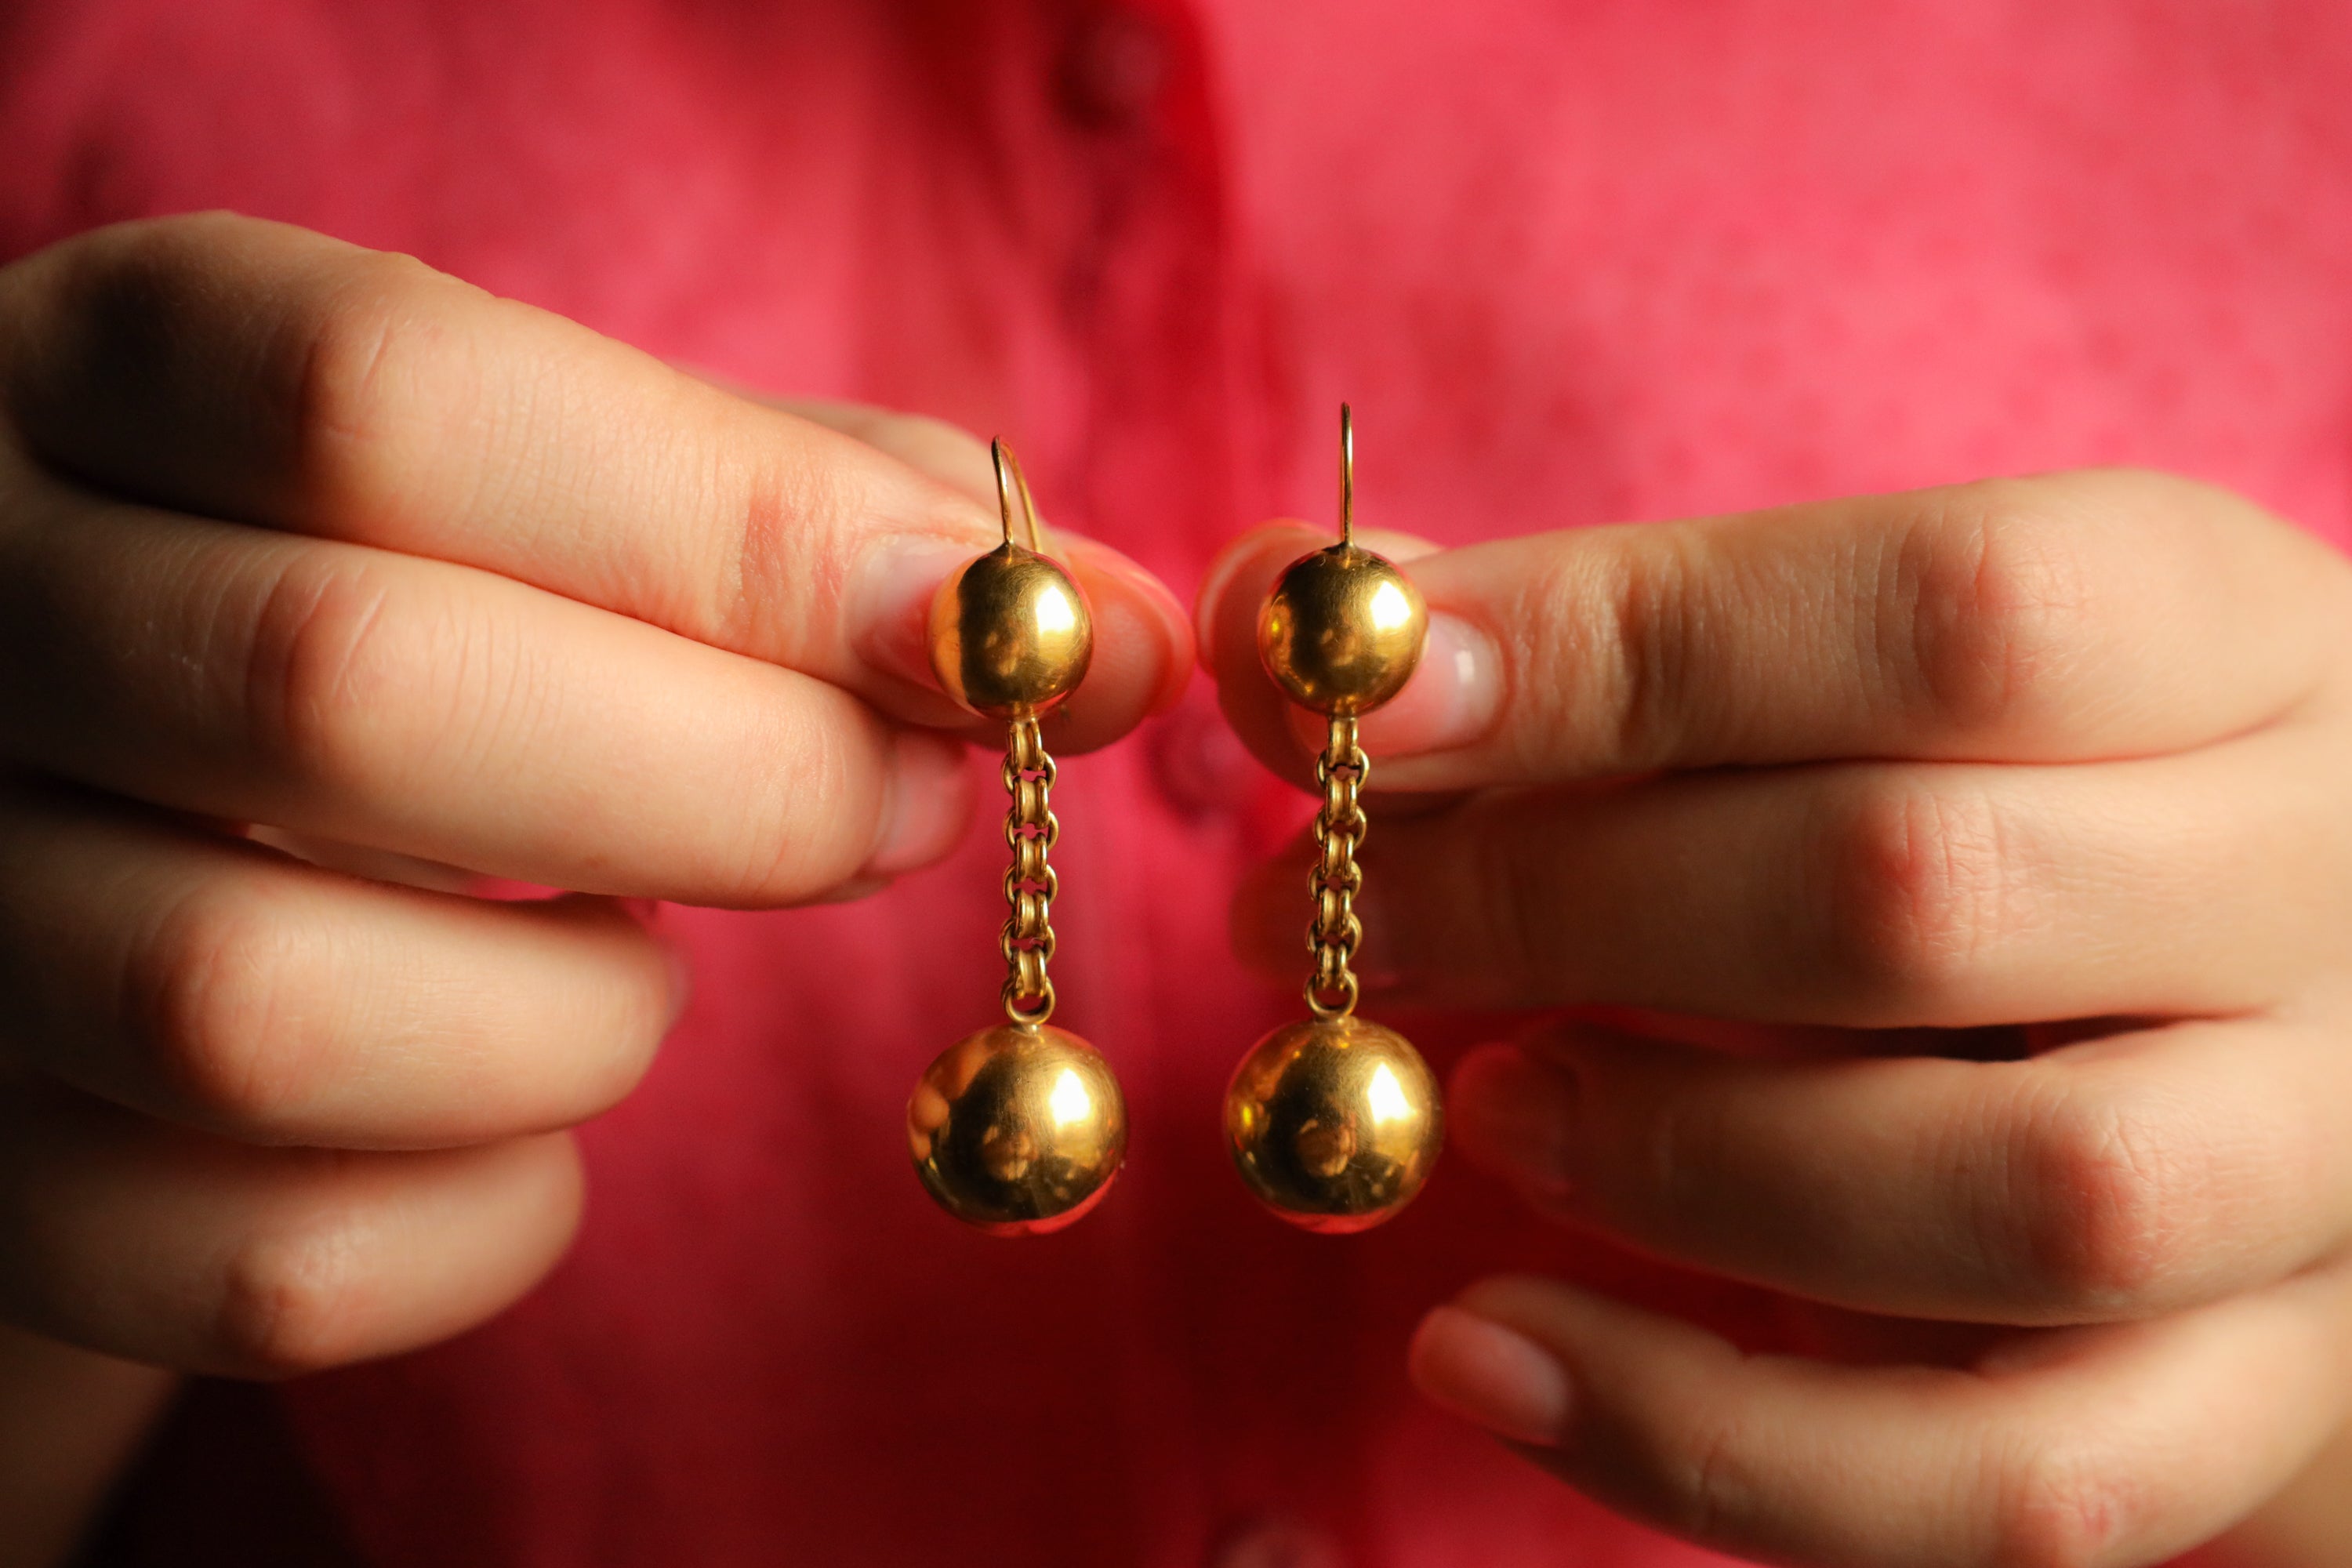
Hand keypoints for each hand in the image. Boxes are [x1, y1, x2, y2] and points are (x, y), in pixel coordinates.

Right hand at [0, 212, 1191, 1379]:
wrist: (110, 807)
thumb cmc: (408, 607)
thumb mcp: (554, 482)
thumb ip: (808, 513)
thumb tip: (1128, 633)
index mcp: (118, 371)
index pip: (389, 399)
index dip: (741, 530)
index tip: (981, 633)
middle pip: (341, 694)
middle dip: (736, 782)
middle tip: (906, 807)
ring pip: (261, 1011)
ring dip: (579, 1020)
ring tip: (640, 962)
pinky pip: (258, 1261)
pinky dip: (487, 1222)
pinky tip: (526, 1119)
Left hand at [1201, 471, 2351, 1566]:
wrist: (2291, 1017)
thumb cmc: (2017, 799)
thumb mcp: (1860, 675)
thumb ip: (1592, 640)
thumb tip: (1282, 610)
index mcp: (2236, 638)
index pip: (1951, 611)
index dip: (1619, 646)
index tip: (1359, 689)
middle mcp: (2332, 893)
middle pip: (1921, 895)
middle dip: (1550, 905)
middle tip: (1318, 916)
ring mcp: (2331, 1170)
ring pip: (2017, 1202)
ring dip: (1666, 1159)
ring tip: (1478, 1106)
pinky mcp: (2273, 1407)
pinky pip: (2013, 1485)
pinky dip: (1705, 1443)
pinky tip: (1488, 1353)